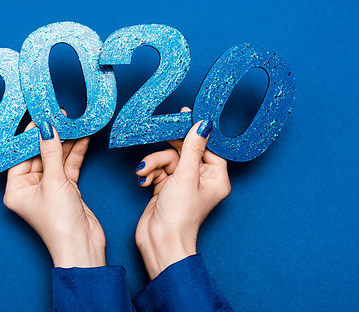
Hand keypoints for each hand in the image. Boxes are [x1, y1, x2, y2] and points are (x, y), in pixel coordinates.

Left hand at [3, 117, 104, 267]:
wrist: (82, 245)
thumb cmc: (59, 222)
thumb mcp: (54, 182)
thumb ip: (51, 152)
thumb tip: (47, 128)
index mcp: (16, 188)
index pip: (21, 154)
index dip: (30, 135)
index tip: (38, 115)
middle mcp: (30, 187)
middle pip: (39, 154)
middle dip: (50, 135)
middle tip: (59, 115)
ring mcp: (49, 187)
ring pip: (56, 158)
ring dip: (66, 142)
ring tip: (73, 122)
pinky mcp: (66, 188)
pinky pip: (68, 165)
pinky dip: (75, 152)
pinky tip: (82, 137)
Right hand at [135, 108, 230, 278]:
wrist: (159, 241)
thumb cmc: (179, 215)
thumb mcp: (185, 175)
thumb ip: (192, 147)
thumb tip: (203, 123)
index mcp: (215, 178)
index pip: (209, 147)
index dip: (197, 132)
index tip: (186, 116)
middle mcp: (200, 179)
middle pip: (186, 151)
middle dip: (169, 148)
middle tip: (159, 132)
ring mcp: (182, 184)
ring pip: (168, 159)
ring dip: (154, 163)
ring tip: (144, 172)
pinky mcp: (166, 188)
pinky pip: (158, 170)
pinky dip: (149, 172)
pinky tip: (143, 180)